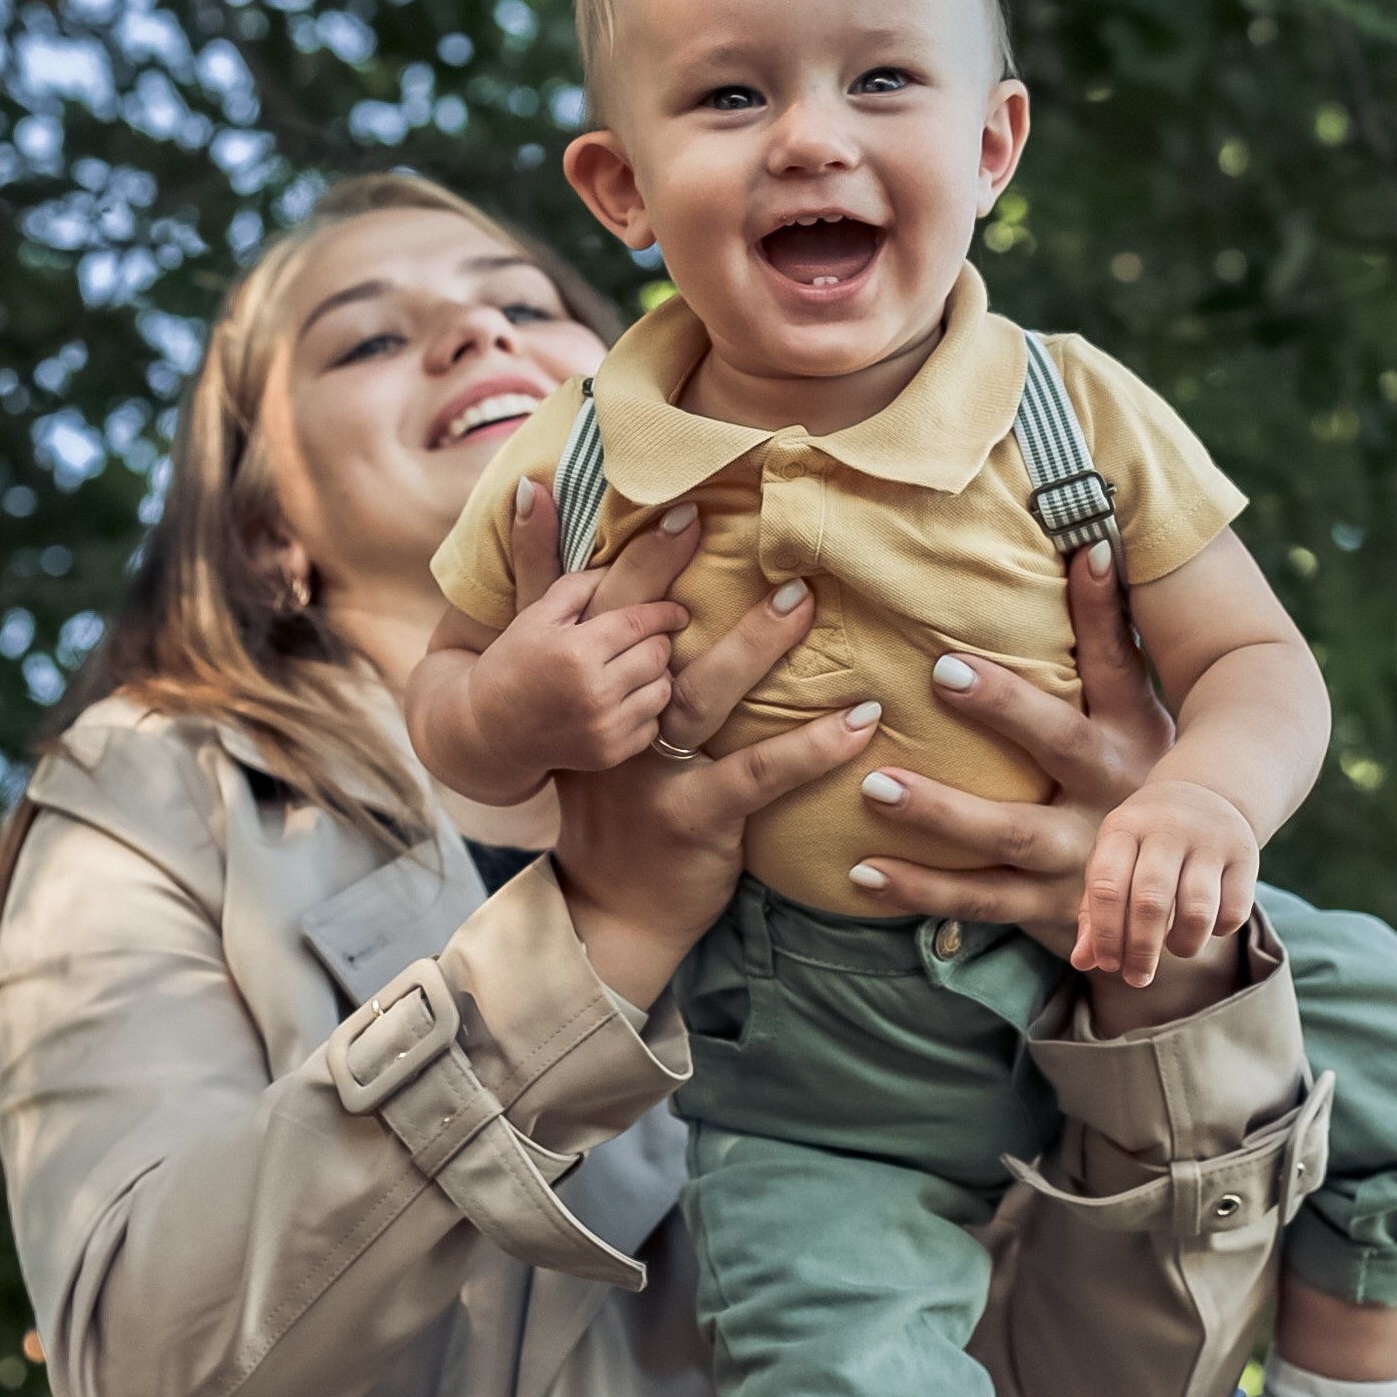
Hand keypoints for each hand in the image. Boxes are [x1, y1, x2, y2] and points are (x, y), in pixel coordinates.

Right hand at [464, 551, 688, 775]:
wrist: (490, 730)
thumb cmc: (513, 664)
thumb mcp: (536, 616)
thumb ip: (579, 585)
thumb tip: (619, 563)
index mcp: (575, 652)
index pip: (639, 624)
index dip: (665, 613)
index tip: (678, 611)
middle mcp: (593, 692)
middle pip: (657, 655)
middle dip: (658, 642)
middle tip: (648, 639)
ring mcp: (603, 728)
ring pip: (662, 690)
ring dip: (656, 675)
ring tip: (636, 668)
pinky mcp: (609, 753)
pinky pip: (653, 725)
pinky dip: (646, 709)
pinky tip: (624, 700)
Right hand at [508, 483, 875, 1006]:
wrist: (605, 905)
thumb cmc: (603, 796)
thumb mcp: (580, 706)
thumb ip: (555, 602)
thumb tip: (535, 491)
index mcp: (586, 689)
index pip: (609, 609)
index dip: (645, 558)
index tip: (688, 509)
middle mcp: (612, 722)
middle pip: (651, 644)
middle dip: (697, 588)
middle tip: (760, 541)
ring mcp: (649, 772)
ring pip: (702, 697)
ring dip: (755, 649)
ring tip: (803, 602)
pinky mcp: (691, 818)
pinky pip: (755, 775)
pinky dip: (810, 748)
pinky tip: (861, 721)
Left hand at [844, 542, 1173, 948]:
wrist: (1168, 906)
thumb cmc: (1133, 779)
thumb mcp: (1134, 715)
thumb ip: (1104, 639)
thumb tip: (1086, 536)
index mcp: (1133, 730)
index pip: (1117, 660)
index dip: (1101, 609)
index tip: (1083, 550)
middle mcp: (1114, 790)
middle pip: (1060, 743)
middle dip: (1005, 708)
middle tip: (940, 670)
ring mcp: (1083, 855)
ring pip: (1009, 833)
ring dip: (941, 811)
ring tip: (874, 785)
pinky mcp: (1049, 909)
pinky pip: (978, 900)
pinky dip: (919, 890)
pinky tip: (861, 872)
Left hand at [1072, 777, 1259, 986]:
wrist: (1204, 793)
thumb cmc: (1143, 843)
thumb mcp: (1113, 861)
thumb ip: (1094, 910)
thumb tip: (1083, 961)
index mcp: (1123, 827)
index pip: (1107, 886)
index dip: (1106, 933)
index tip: (1109, 964)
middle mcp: (1167, 828)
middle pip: (1150, 901)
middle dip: (1141, 950)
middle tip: (1137, 977)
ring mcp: (1210, 839)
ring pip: (1197, 910)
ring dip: (1183, 944)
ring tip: (1174, 948)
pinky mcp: (1246, 854)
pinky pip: (1235, 911)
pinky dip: (1218, 932)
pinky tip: (1205, 928)